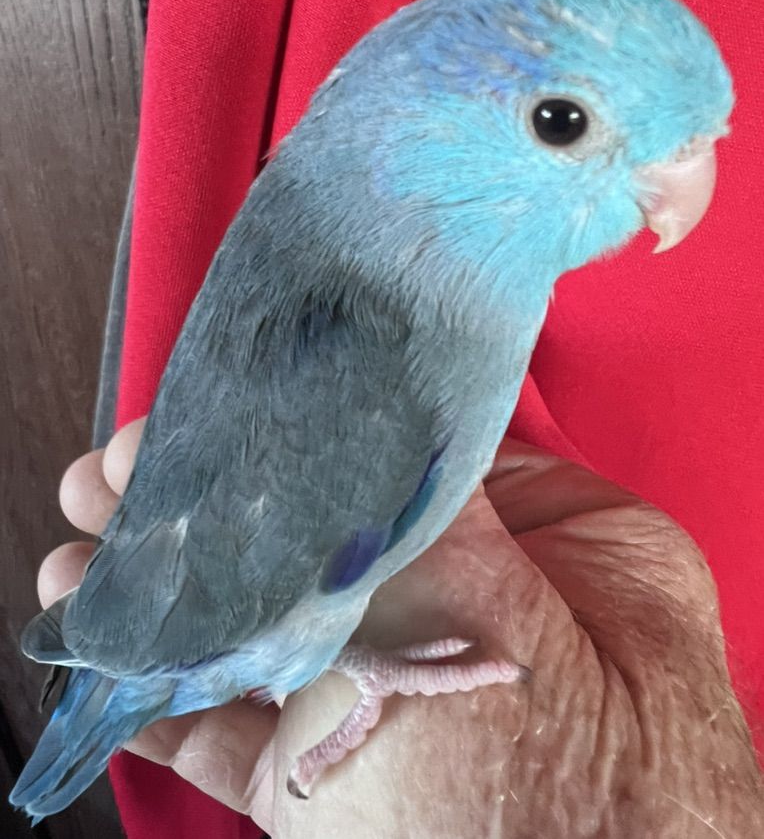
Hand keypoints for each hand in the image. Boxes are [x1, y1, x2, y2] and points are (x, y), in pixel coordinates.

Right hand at [41, 421, 762, 836]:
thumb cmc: (545, 809)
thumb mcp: (471, 616)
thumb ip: (394, 505)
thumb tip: (333, 400)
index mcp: (571, 551)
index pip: (421, 454)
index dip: (301, 428)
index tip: (198, 421)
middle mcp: (501, 619)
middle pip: (338, 541)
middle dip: (210, 517)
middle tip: (104, 489)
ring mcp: (429, 713)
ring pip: (290, 634)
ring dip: (172, 606)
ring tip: (76, 571)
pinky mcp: (369, 799)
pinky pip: (270, 735)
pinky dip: (184, 704)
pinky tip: (111, 668)